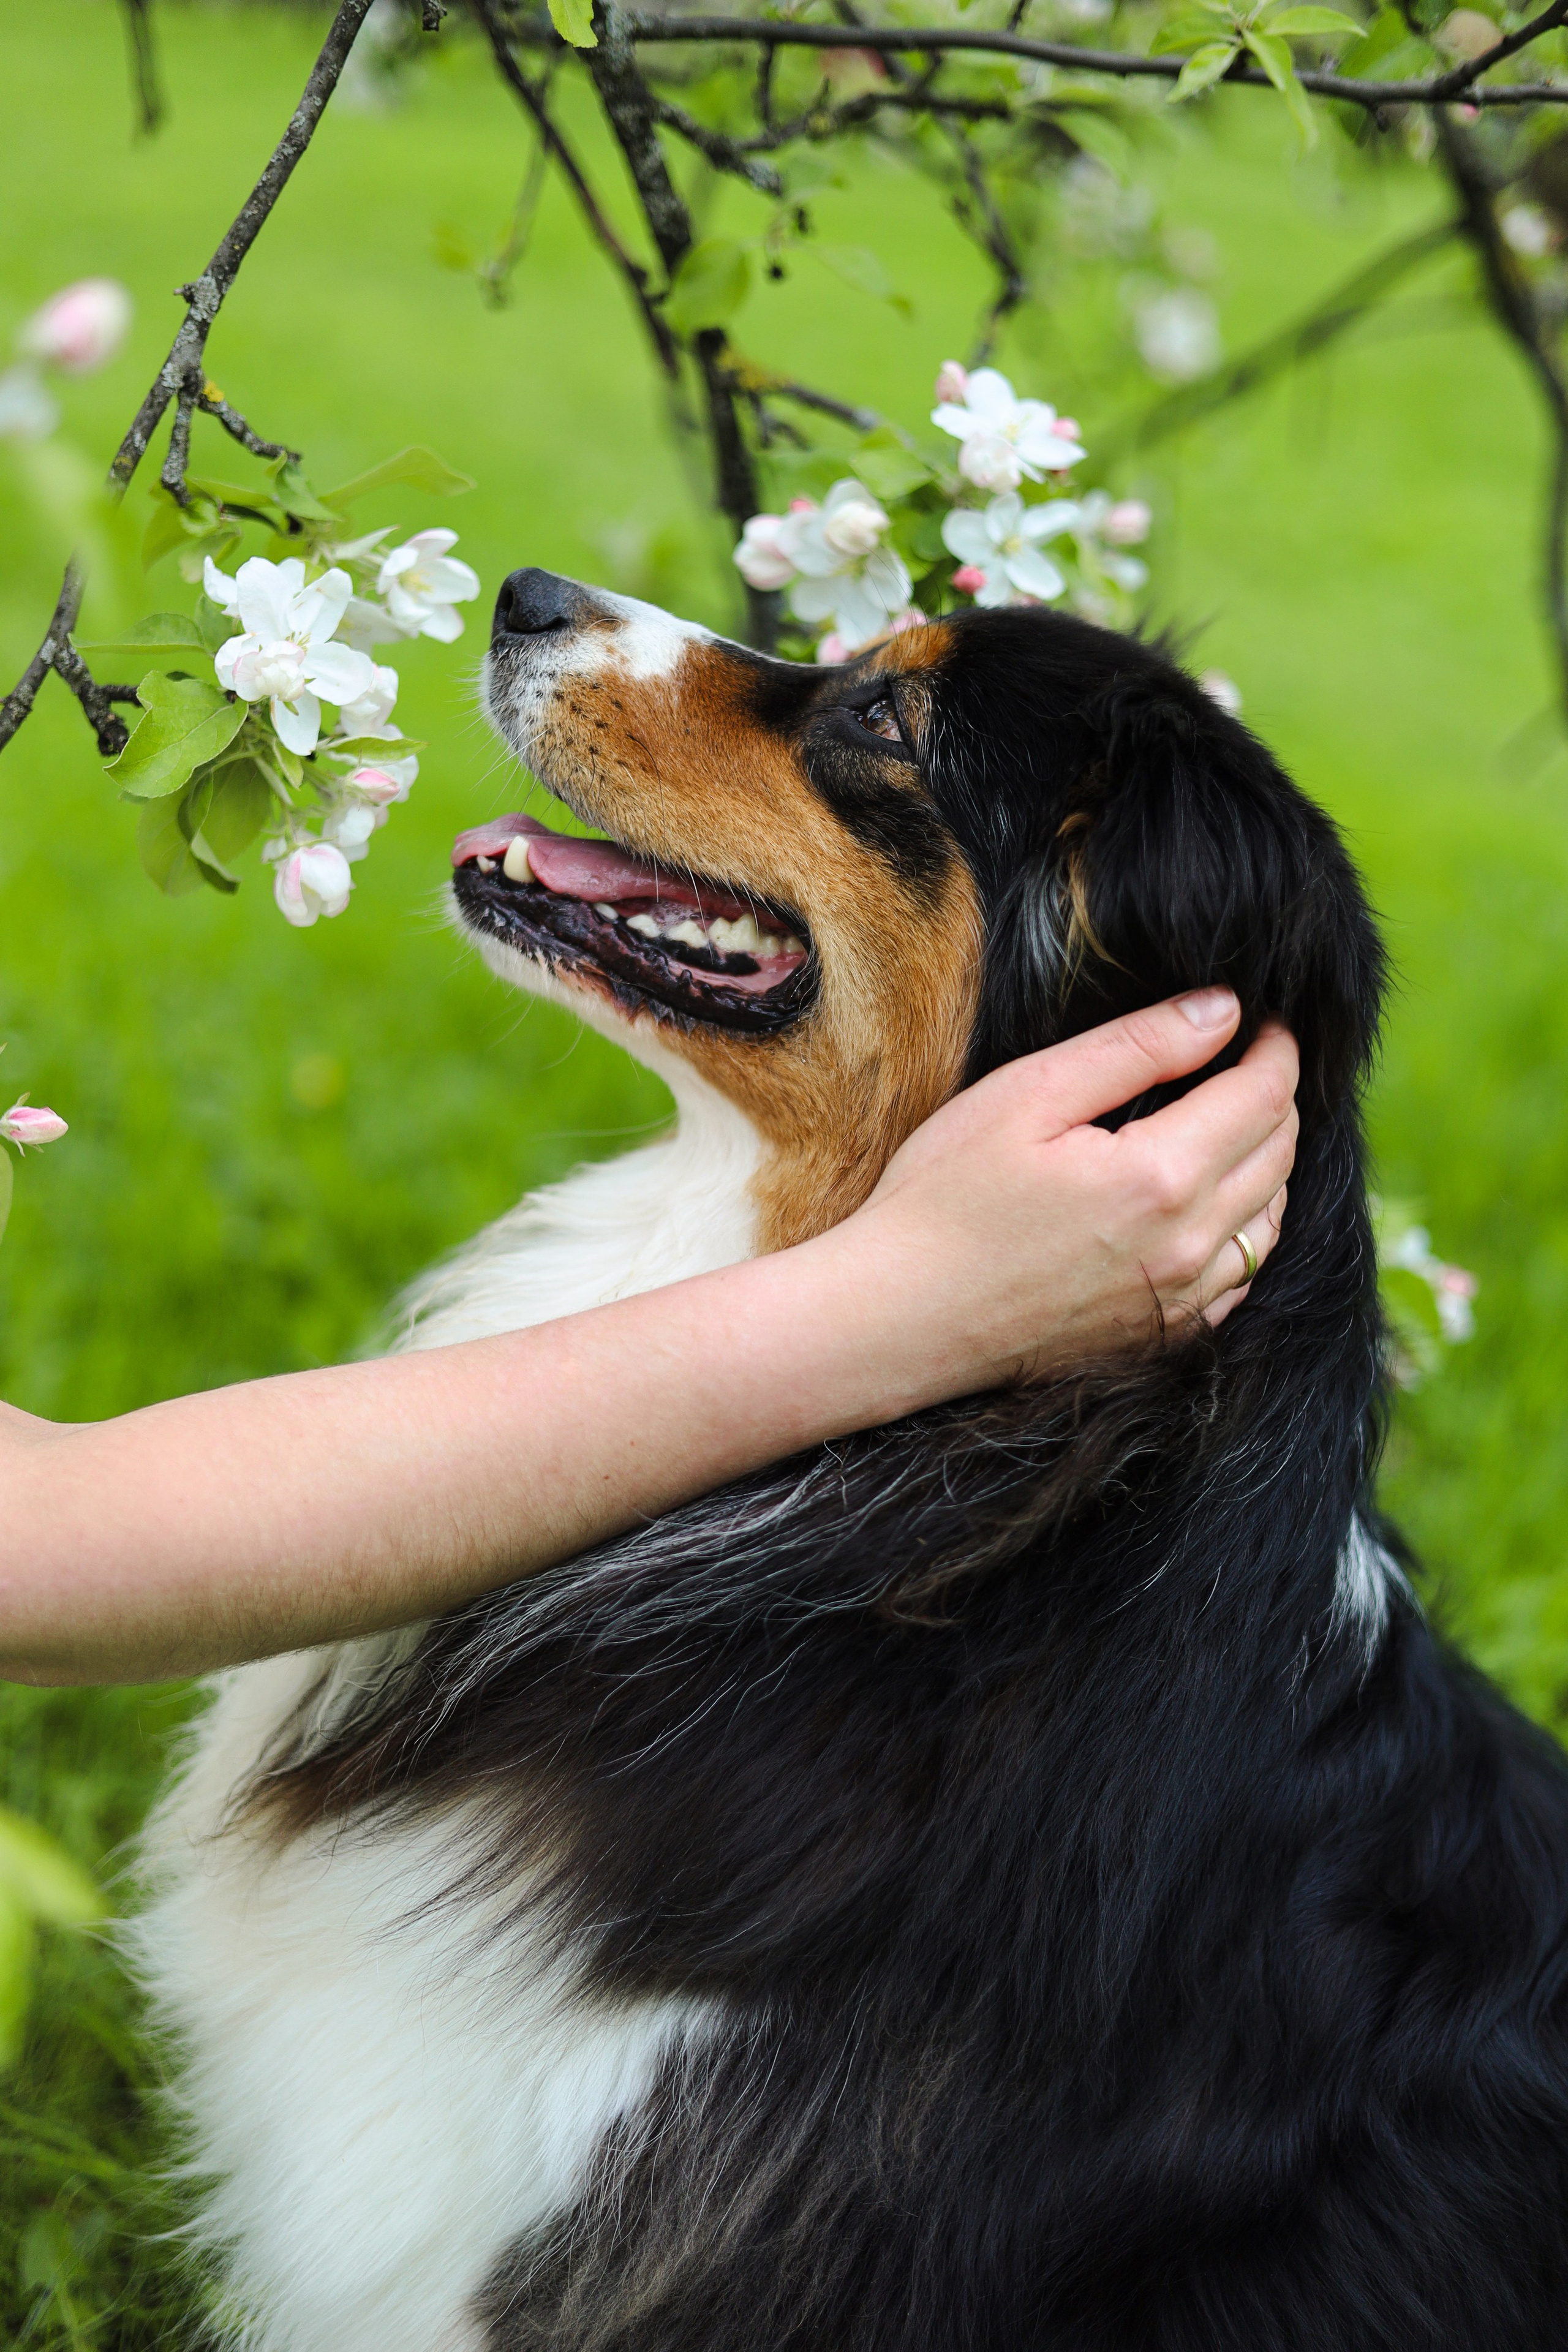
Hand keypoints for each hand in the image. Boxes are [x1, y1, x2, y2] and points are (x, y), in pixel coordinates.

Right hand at [843, 988, 1296, 1400]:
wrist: (899, 1319)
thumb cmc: (943, 1200)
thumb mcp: (1029, 1095)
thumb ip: (1136, 1048)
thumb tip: (1224, 1010)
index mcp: (1160, 1177)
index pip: (1263, 1097)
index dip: (1275, 1050)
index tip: (1267, 1021)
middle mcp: (1188, 1246)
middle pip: (1279, 1155)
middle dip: (1277, 1096)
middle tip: (1248, 1060)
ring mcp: (1180, 1302)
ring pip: (1271, 1219)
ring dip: (1269, 1162)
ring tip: (1234, 1122)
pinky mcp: (1163, 1336)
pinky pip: (1242, 1276)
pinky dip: (1247, 1228)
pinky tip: (1212, 1203)